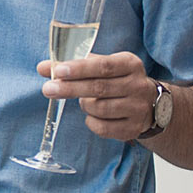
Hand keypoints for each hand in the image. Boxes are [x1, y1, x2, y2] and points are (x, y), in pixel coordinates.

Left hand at [38, 51, 156, 141]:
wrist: (150, 103)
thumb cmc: (116, 80)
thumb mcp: (101, 66)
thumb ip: (73, 65)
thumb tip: (43, 68)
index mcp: (130, 64)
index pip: (103, 66)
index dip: (79, 69)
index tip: (58, 71)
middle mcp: (138, 85)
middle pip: (99, 88)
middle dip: (70, 88)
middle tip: (48, 89)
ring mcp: (139, 108)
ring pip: (100, 109)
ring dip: (84, 104)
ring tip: (83, 100)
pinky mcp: (134, 128)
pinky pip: (104, 128)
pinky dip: (91, 122)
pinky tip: (92, 115)